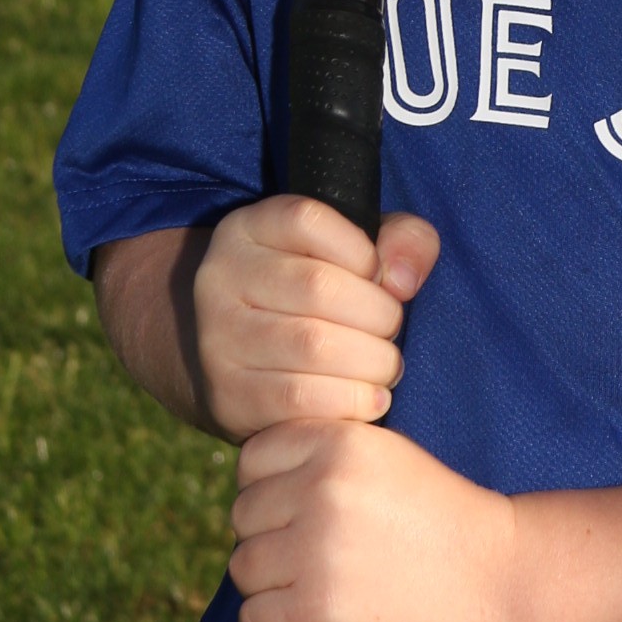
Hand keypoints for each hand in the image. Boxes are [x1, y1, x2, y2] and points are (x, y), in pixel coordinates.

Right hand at [189, 196, 438, 441]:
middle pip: (319, 286)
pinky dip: (351, 401)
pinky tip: (370, 399)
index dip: (361, 251)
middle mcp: (221, 277)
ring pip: (313, 345)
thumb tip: (403, 280)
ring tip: (384, 367)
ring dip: (371, 362)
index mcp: (247, 229)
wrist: (244, 366)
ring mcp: (218, 338)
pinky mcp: (229, 396)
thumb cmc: (316, 299)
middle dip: (378, 315)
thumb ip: (401, 241)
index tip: (378, 278)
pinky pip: (301, 398)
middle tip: (389, 332)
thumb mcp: (355, 252)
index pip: (308, 220)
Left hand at [228, 415, 514, 621]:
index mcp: (337, 442)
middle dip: (271, 537)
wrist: (496, 578)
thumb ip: (319, 454)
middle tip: (315, 556)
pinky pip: (254, 620)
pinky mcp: (318, 611)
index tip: (301, 511)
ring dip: (271, 585)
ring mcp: (317, 551)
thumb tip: (248, 483)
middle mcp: (322, 489)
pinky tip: (314, 619)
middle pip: (243, 516)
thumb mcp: (384, 456)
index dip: (269, 489)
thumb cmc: (437, 517)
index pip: (252, 460)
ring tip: (317, 587)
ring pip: (244, 569)